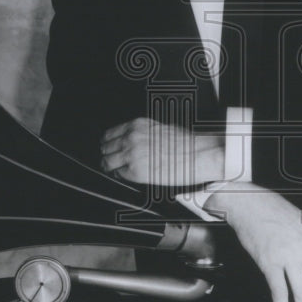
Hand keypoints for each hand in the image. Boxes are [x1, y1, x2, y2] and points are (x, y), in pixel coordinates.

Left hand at [100, 118, 223, 186]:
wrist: (196, 154)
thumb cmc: (184, 142)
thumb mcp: (157, 128)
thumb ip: (140, 133)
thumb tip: (131, 142)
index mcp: (136, 125)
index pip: (108, 135)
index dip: (109, 144)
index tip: (110, 150)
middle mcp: (130, 138)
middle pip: (104, 148)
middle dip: (109, 155)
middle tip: (114, 162)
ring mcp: (130, 155)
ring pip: (107, 162)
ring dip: (112, 167)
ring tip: (120, 170)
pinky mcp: (135, 171)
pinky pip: (118, 175)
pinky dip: (122, 176)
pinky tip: (132, 175)